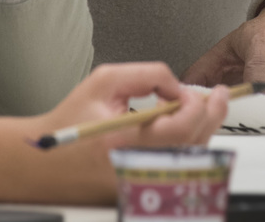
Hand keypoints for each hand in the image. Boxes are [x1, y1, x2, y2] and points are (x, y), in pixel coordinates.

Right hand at [0, 62, 229, 204]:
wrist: (46, 159)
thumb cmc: (70, 121)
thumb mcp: (105, 81)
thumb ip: (146, 75)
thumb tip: (175, 85)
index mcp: (127, 139)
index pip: (182, 126)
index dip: (197, 105)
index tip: (195, 92)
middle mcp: (138, 165)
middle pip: (195, 145)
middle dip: (211, 116)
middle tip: (219, 97)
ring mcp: (142, 181)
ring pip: (191, 159)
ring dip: (203, 132)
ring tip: (205, 110)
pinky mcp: (144, 189)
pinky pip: (178, 169)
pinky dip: (189, 148)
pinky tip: (190, 130)